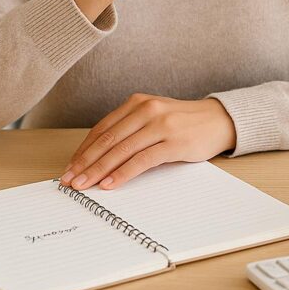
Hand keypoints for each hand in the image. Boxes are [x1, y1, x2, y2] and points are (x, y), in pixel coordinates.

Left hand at [58, 94, 236, 190]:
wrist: (218, 120)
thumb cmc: (183, 123)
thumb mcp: (153, 118)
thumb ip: (130, 129)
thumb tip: (99, 157)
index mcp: (138, 102)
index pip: (103, 129)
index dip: (83, 149)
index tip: (70, 167)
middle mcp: (146, 110)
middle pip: (108, 140)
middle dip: (85, 162)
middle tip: (70, 180)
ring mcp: (160, 125)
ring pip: (121, 151)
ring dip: (99, 171)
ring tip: (84, 186)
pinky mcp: (173, 142)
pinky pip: (142, 160)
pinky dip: (122, 173)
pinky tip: (110, 184)